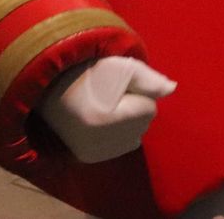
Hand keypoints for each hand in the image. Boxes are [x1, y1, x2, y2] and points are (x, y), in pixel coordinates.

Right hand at [39, 56, 175, 162]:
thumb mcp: (121, 66)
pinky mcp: (87, 158)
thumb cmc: (88, 70)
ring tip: (106, 106)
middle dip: (135, 109)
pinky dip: (118, 135)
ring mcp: (92, 153)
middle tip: (110, 95)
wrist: (50, 88)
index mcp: (106, 119)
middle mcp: (98, 142)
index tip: (119, 85)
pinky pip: (120, 148)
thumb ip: (149, 79)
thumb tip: (173, 89)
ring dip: (128, 124)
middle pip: (142, 126)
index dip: (139, 93)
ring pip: (134, 138)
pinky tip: (103, 120)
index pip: (149, 110)